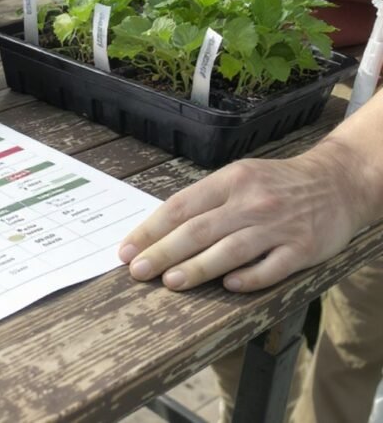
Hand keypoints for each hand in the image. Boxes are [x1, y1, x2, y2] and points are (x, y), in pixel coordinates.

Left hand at [118, 146, 368, 292]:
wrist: (338, 182)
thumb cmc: (276, 184)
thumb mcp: (239, 177)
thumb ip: (205, 201)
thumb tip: (159, 231)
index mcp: (230, 181)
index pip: (180, 207)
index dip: (150, 230)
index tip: (126, 250)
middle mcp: (252, 202)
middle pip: (198, 230)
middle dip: (163, 252)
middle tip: (138, 271)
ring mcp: (278, 226)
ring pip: (230, 250)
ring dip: (197, 268)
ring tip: (170, 282)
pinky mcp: (303, 248)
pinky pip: (271, 268)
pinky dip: (248, 278)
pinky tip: (228, 287)